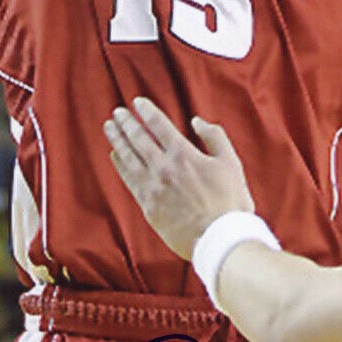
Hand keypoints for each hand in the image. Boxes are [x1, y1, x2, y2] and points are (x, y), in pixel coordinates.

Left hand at [103, 97, 253, 257]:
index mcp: (183, 154)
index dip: (146, 111)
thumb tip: (197, 121)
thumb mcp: (231, 163)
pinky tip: (115, 156)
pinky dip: (120, 165)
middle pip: (138, 139)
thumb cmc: (230, 202)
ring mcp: (152, 188)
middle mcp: (163, 168)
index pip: (158, 125)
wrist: (220, 239)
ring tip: (110, 128)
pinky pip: (128, 180)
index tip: (137, 102)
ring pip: (128, 158)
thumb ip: (215, 137)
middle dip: (126, 122)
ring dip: (117, 140)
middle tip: (117, 112)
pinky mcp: (148, 206)